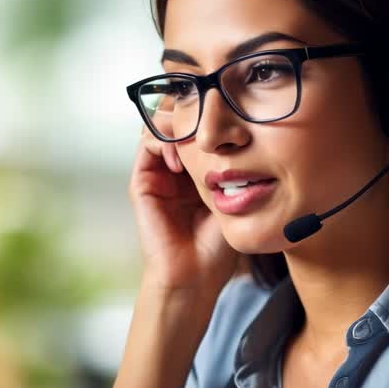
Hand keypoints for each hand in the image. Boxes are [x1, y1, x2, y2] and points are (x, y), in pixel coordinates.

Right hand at [129, 125, 236, 294]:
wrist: (196, 276)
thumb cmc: (219, 245)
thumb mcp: (236, 197)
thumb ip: (237, 165)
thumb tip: (246, 130)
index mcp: (198, 171)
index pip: (199, 127)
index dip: (209, 113)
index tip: (227, 113)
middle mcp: (175, 169)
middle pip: (177, 120)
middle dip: (192, 111)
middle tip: (210, 115)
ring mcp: (157, 174)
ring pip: (160, 126)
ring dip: (177, 125)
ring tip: (195, 140)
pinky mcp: (142, 182)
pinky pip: (147, 144)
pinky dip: (162, 140)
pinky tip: (179, 157)